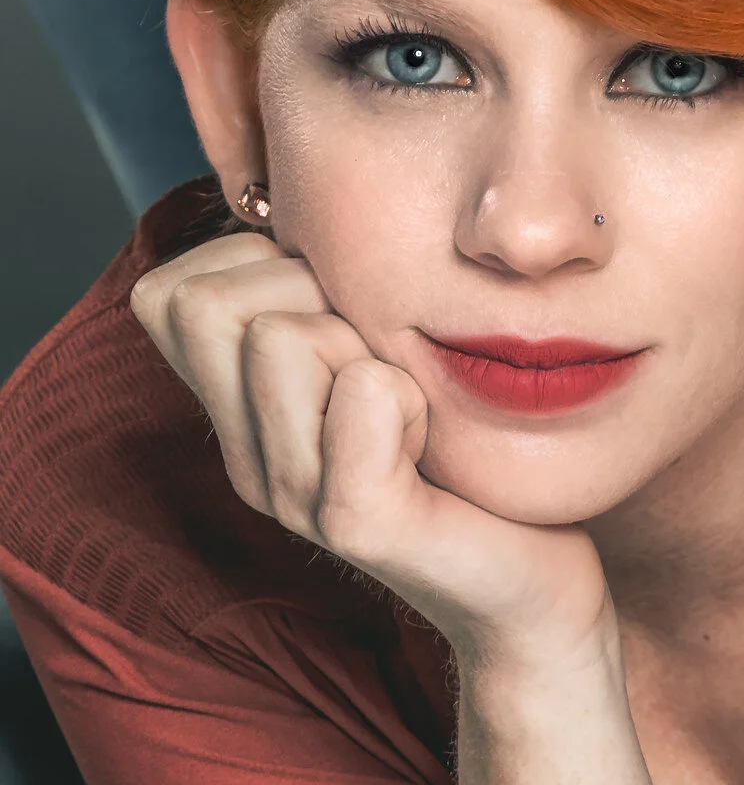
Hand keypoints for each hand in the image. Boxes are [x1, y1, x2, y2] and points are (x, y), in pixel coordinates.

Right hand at [128, 233, 615, 673]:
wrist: (533, 584)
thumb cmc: (466, 456)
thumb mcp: (377, 357)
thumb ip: (317, 302)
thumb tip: (281, 200)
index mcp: (243, 420)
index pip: (170, 293)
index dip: (258, 273)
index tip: (342, 323)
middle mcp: (250, 462)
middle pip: (209, 305)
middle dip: (307, 300)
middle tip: (381, 365)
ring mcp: (294, 500)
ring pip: (279, 337)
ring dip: (365, 345)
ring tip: (409, 406)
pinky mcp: (358, 523)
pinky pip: (362, 392)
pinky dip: (409, 392)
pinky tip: (430, 440)